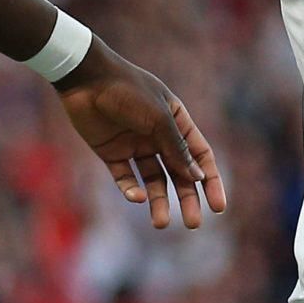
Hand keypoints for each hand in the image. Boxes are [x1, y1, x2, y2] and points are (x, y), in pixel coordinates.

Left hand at [53, 41, 227, 228]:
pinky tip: (136, 197)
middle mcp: (158, 135)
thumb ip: (177, 149)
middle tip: (192, 224)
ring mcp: (135, 145)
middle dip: (187, 198)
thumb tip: (197, 178)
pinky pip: (125, 177)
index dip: (210, 181)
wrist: (85, 78)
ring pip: (153, 180)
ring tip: (160, 224)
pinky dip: (131, 190)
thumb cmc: (128, 91)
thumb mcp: (159, 119)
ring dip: (158, 201)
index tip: (218, 207)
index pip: (200, 156)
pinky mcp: (111, 152)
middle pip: (178, 173)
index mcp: (177, 121)